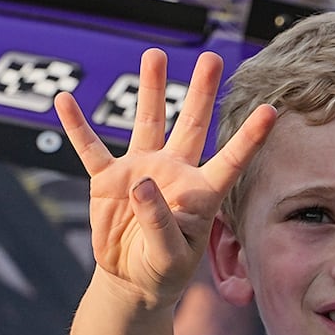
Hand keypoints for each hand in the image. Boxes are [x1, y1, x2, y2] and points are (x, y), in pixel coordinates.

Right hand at [56, 48, 273, 312]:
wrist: (131, 278)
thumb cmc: (163, 271)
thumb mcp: (170, 257)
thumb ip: (159, 221)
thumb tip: (141, 182)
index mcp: (200, 193)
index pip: (229, 160)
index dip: (249, 138)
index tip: (270, 110)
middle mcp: (174, 172)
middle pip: (192, 125)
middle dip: (202, 92)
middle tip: (212, 58)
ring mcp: (140, 170)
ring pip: (147, 122)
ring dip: (151, 89)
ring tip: (154, 55)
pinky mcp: (107, 179)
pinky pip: (89, 147)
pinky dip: (76, 125)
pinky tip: (64, 100)